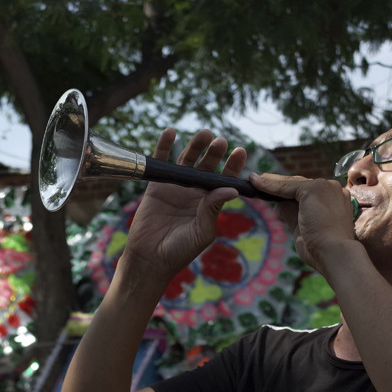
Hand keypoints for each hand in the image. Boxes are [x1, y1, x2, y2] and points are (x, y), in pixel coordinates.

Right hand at [121, 128, 246, 282]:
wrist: (150, 259)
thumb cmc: (179, 251)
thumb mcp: (201, 232)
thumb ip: (212, 209)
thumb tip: (231, 188)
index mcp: (210, 203)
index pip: (224, 180)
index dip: (232, 166)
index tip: (240, 151)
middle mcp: (195, 191)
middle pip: (207, 165)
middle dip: (215, 153)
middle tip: (221, 141)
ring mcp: (176, 186)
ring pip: (187, 160)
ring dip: (195, 145)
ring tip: (204, 133)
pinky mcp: (156, 185)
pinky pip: (161, 162)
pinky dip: (164, 146)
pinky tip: (170, 132)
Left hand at [253, 173, 357, 273]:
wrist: (335, 255)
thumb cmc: (321, 250)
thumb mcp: (303, 228)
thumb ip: (292, 214)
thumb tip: (278, 205)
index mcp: (335, 200)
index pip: (307, 193)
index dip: (288, 193)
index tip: (272, 193)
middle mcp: (332, 189)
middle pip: (299, 185)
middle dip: (278, 184)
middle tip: (258, 181)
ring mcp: (325, 187)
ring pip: (293, 184)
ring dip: (272, 182)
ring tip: (254, 180)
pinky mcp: (314, 188)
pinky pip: (287, 186)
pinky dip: (270, 185)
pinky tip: (255, 182)